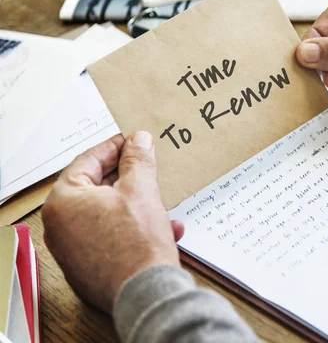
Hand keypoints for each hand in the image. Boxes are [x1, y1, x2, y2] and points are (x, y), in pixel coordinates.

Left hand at [42, 132, 184, 312]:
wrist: (145, 293)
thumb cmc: (137, 245)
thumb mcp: (141, 189)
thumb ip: (137, 160)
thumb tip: (138, 140)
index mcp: (63, 201)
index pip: (87, 160)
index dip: (115, 147)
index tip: (132, 141)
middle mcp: (60, 226)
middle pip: (96, 187)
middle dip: (128, 177)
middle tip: (147, 166)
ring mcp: (72, 249)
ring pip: (106, 213)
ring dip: (136, 204)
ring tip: (160, 201)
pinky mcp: (88, 266)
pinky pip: (110, 235)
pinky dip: (133, 228)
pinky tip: (162, 228)